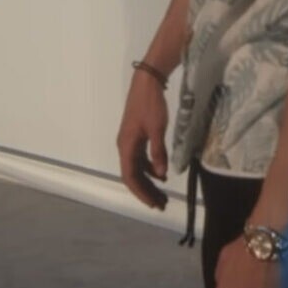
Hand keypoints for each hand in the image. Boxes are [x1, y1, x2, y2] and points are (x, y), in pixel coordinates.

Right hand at [116, 70, 169, 209]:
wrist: (147, 83)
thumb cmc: (151, 105)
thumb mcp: (157, 129)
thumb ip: (158, 152)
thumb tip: (161, 174)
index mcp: (126, 146)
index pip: (130, 177)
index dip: (141, 192)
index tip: (153, 204)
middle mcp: (125, 147)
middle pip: (133, 175)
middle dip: (146, 191)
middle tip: (161, 204)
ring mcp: (130, 142)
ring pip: (137, 168)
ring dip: (149, 182)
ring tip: (162, 194)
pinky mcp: (136, 136)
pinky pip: (141, 159)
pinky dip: (150, 168)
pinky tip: (161, 174)